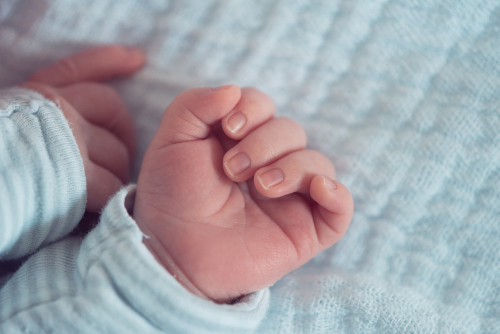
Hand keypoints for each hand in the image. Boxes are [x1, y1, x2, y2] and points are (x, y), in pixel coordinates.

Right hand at [22, 45, 144, 211]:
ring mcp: (68, 142)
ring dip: (116, 172)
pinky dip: (109, 197)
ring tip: (104, 188)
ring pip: (117, 151)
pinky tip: (103, 206)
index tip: (136, 59)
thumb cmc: (0, 157)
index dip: (109, 62)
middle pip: (112, 109)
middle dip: (122, 132)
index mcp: (34, 95)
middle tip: (121, 152)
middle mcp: (55, 109)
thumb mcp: (9, 114)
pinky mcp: (76, 178)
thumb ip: (33, 108)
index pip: (79, 70)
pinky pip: (112, 185)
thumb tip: (59, 106)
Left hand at [134, 86, 353, 302]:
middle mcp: (269, 164)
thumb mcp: (172, 141)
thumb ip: (196, 104)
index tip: (228, 128)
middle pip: (291, 131)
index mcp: (241, 141)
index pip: (265, 107)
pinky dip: (337, 195)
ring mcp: (289, 197)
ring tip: (260, 187)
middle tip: (232, 170)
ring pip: (318, 163)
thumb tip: (235, 91)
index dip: (254, 108)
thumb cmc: (171, 197)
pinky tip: (318, 190)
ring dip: (293, 167)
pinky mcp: (304, 229)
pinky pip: (340, 208)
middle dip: (264, 143)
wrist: (172, 251)